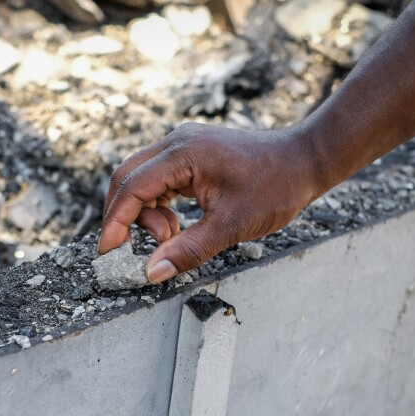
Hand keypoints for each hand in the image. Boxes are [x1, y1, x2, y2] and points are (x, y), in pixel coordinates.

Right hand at [98, 122, 323, 282]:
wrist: (306, 160)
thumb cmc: (277, 186)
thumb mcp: (232, 225)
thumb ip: (188, 249)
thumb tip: (152, 273)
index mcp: (184, 153)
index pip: (132, 187)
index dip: (115, 222)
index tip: (108, 253)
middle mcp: (177, 143)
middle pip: (127, 178)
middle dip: (122, 216)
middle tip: (129, 250)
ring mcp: (183, 146)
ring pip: (141, 180)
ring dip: (144, 213)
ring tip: (170, 237)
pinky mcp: (191, 155)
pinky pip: (159, 180)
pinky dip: (158, 206)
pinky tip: (176, 226)